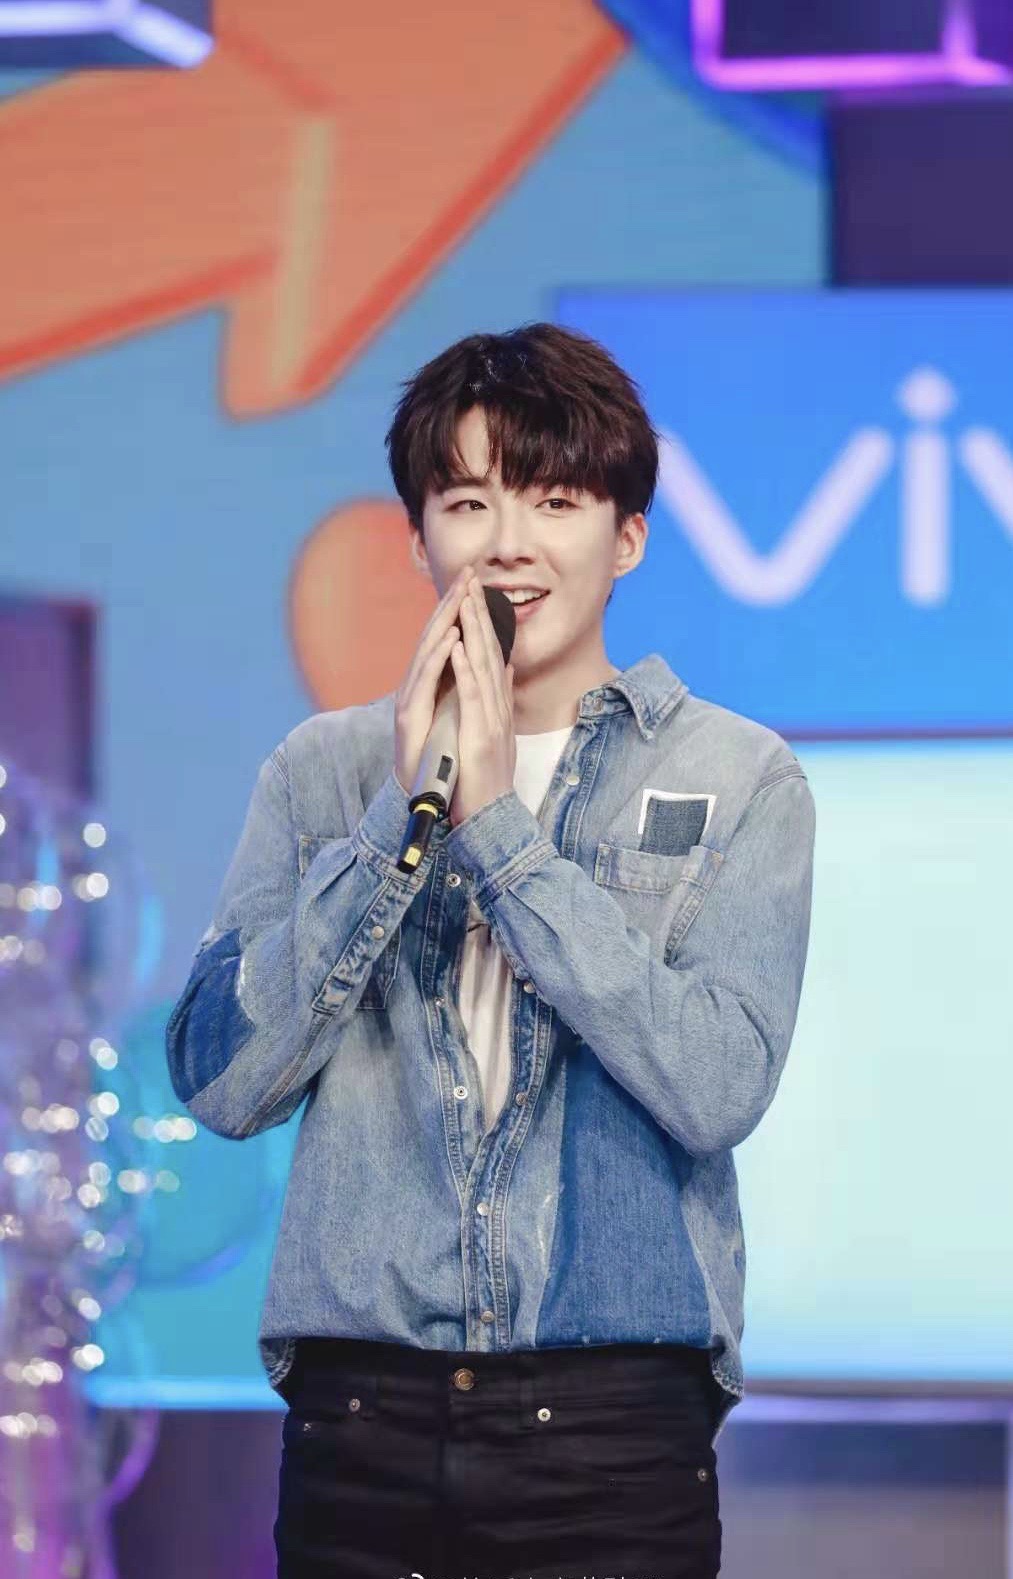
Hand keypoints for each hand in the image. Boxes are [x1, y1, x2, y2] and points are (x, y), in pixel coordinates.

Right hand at [393, 563, 472, 794]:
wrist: (423, 797)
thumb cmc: (443, 759)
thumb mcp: (463, 717)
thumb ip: (474, 687)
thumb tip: (496, 664)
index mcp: (433, 685)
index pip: (449, 638)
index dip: (462, 609)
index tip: (478, 581)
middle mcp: (418, 686)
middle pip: (435, 636)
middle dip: (452, 603)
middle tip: (468, 573)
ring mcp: (410, 699)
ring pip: (427, 651)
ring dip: (443, 621)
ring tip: (459, 595)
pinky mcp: (408, 715)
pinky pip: (424, 681)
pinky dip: (437, 658)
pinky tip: (448, 640)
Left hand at [447, 578, 515, 828]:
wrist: (490, 817)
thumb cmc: (486, 780)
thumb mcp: (496, 733)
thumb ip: (499, 700)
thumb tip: (506, 670)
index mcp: (499, 706)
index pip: (493, 656)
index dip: (485, 623)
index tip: (475, 594)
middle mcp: (499, 708)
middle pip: (491, 652)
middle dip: (480, 615)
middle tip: (473, 581)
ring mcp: (493, 720)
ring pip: (484, 667)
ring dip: (474, 632)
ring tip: (467, 600)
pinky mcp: (481, 735)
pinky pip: (473, 697)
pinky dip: (465, 670)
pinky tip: (458, 647)